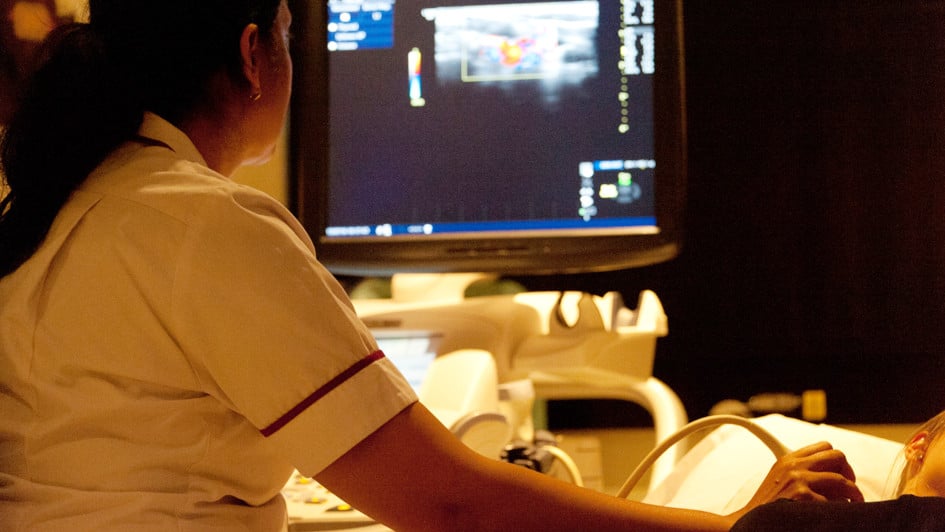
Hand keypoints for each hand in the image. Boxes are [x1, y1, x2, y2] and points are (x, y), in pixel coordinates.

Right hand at [731, 441, 863, 518]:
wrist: (749, 520)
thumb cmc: (766, 506)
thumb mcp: (779, 479)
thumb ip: (800, 471)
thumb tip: (834, 478)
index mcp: (788, 459)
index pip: (824, 447)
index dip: (838, 461)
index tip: (842, 473)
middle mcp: (794, 465)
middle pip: (837, 456)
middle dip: (849, 473)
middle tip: (850, 488)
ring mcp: (798, 480)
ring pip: (842, 480)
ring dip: (853, 493)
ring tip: (853, 503)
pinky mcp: (803, 497)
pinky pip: (835, 502)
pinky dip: (839, 510)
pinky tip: (835, 514)